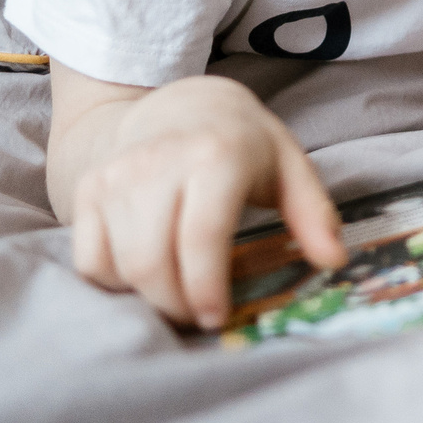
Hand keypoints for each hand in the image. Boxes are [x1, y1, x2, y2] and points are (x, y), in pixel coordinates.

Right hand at [57, 71, 345, 331]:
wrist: (178, 103)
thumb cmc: (241, 142)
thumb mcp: (289, 166)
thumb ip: (313, 214)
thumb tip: (335, 260)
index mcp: (215, 156)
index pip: (201, 237)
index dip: (206, 288)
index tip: (217, 318)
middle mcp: (157, 163)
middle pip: (152, 261)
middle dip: (176, 303)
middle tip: (200, 315)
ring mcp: (115, 176)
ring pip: (119, 264)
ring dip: (147, 296)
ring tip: (179, 295)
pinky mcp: (88, 190)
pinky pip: (89, 259)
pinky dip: (114, 281)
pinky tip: (146, 274)